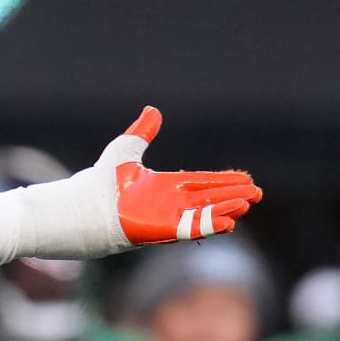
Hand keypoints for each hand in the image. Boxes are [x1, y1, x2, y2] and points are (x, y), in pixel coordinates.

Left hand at [96, 107, 260, 244]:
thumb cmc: (100, 180)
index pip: (201, 182)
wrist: (83, 204)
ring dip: (225, 210)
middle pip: (208, 199)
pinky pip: (189, 229)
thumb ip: (141, 133)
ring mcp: (165, 218)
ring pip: (203, 214)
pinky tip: (228, 222)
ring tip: (246, 205)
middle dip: (231, 197)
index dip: (223, 181)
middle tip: (256, 195)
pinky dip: (208, 224)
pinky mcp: (160, 230)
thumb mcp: (125, 150)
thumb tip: (153, 110)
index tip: (246, 180)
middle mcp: (168, 203)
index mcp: (163, 185)